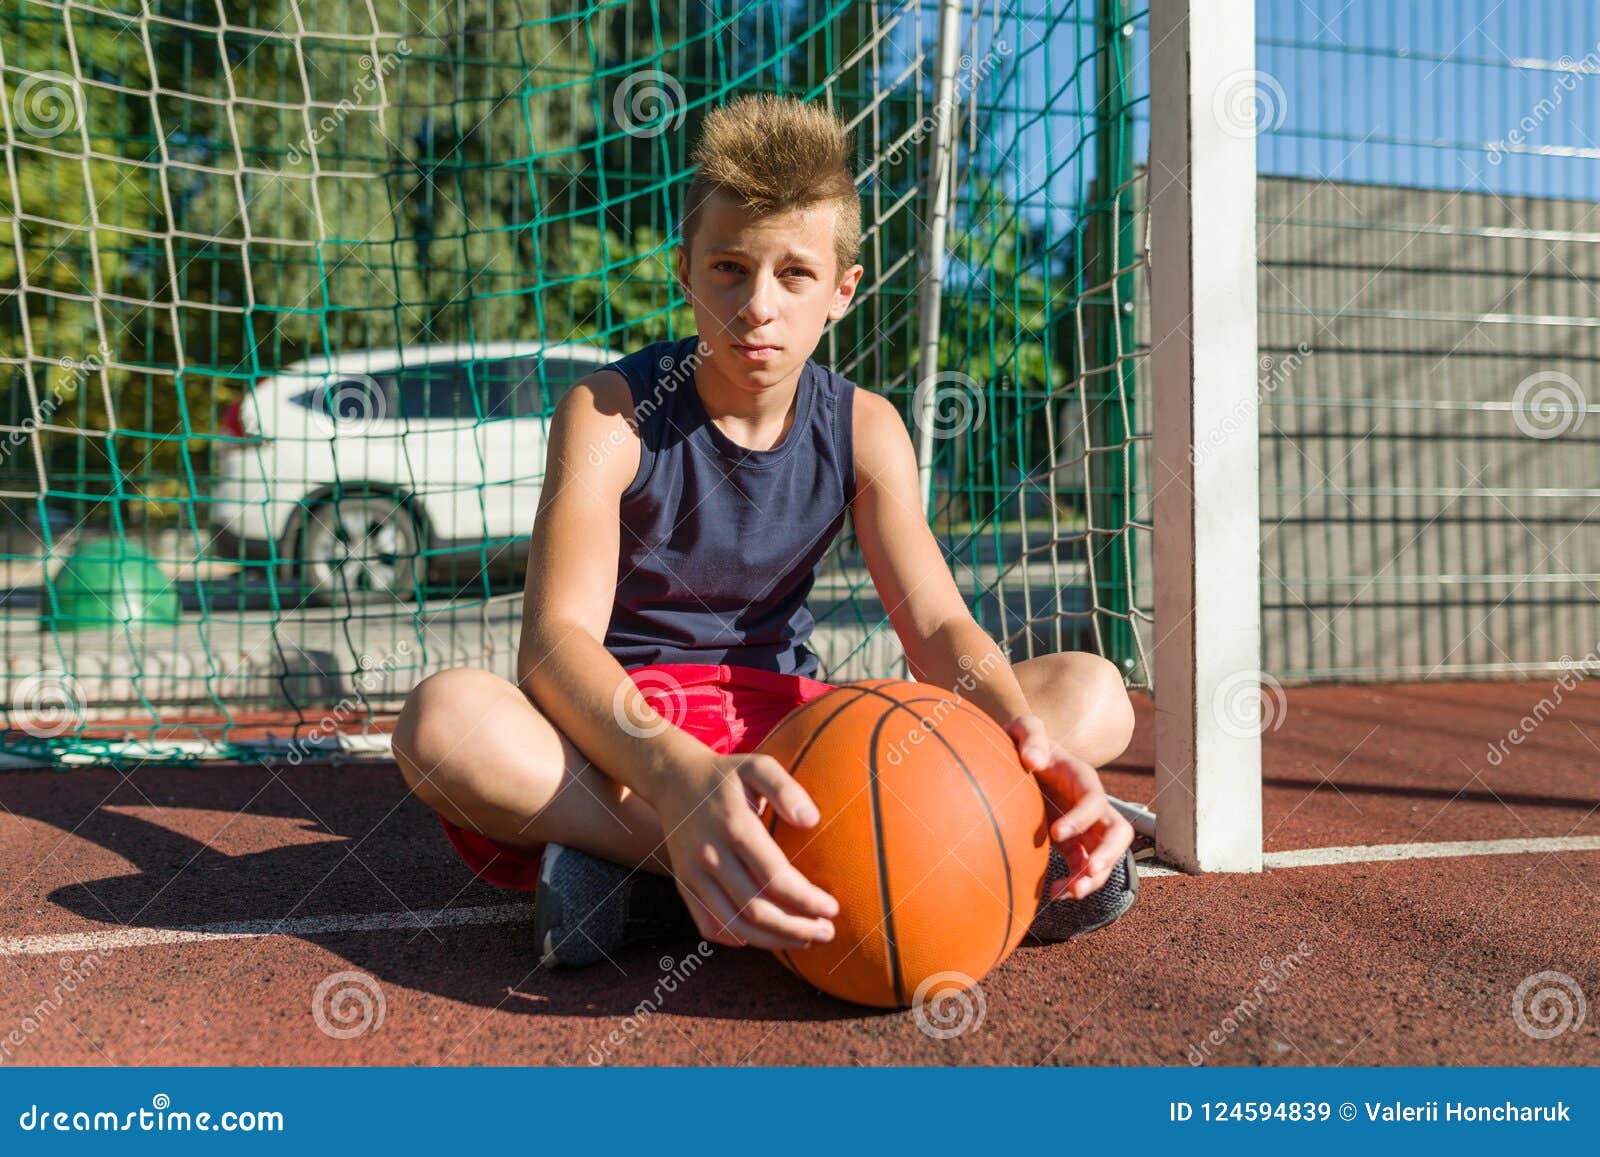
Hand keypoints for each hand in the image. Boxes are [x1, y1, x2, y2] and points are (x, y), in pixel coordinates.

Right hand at [652, 750, 839, 950]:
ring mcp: (693, 873)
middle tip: (827, 932)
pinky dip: (736, 940)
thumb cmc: (725, 774)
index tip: (832, 908)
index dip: (806, 899)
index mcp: (734, 826)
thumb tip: (812, 820)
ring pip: (734, 924)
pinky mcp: (683, 884)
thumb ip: (785, 788)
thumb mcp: (757, 766)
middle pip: (755, 908)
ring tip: (804, 939)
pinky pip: (708, 925)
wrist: (673, 778)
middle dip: (795, 927)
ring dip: (772, 939)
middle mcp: (710, 855)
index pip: (774, 877)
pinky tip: (762, 938)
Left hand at [1006, 714, 1133, 899]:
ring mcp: (1086, 826)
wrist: (1020, 756)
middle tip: (1088, 872)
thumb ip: (1030, 734)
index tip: (1054, 833)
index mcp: (1082, 778)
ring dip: (1093, 878)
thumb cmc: (1024, 740)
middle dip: (1108, 855)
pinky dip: (1073, 884)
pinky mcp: (1073, 843)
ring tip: (1068, 893)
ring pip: (1106, 857)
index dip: (1081, 818)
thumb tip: (1033, 759)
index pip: (1094, 800)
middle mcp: (1092, 804)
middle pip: (1118, 832)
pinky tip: (1052, 893)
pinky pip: (1083, 868)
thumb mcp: (1024, 727)